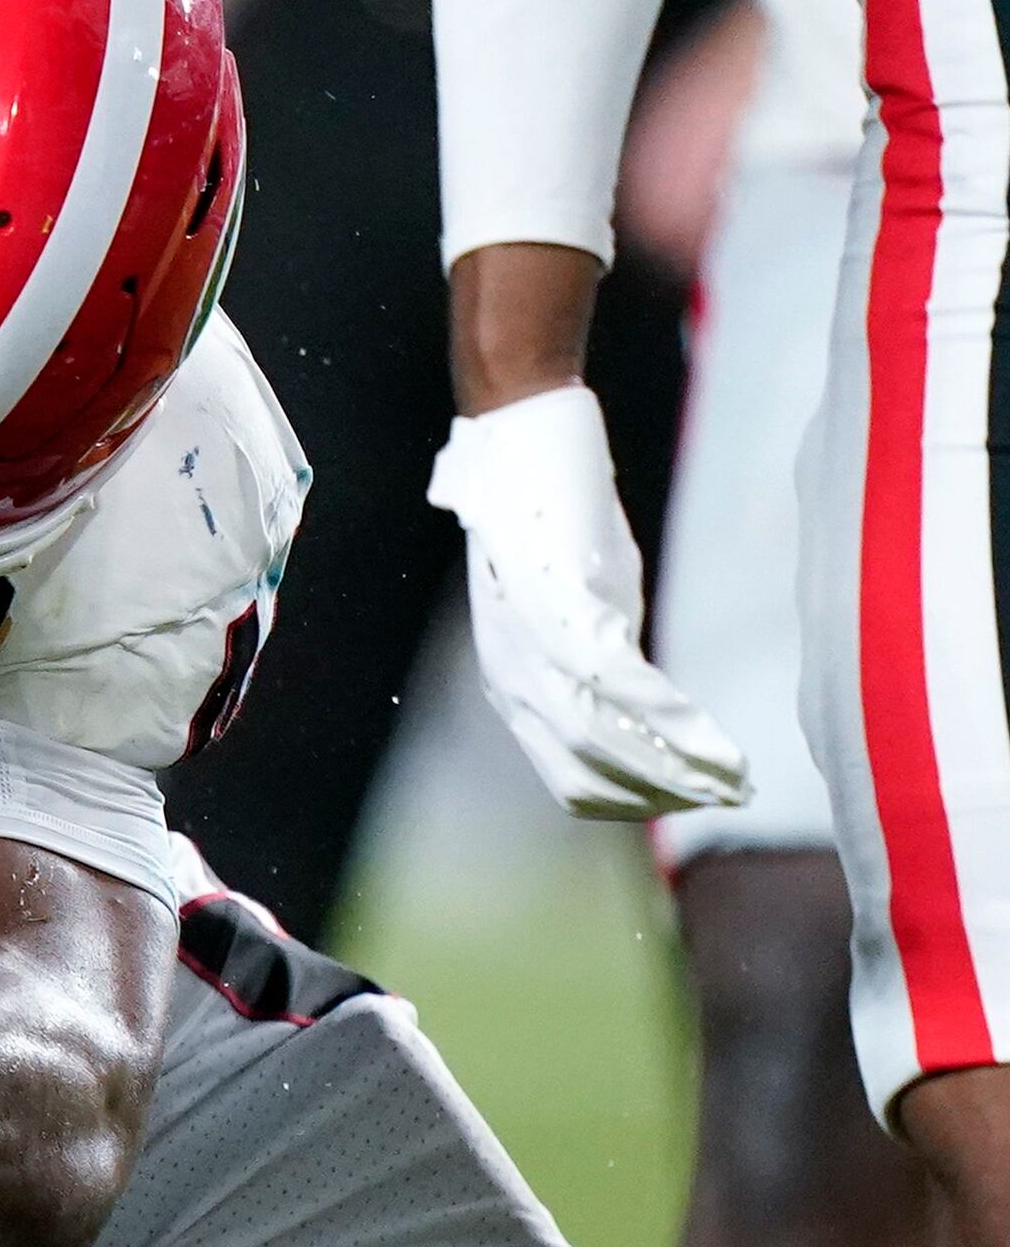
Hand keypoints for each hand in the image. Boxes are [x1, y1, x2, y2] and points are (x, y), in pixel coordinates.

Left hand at [428, 386, 747, 817]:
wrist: (526, 441)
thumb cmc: (560, 524)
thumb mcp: (586, 610)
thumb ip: (609, 665)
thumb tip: (652, 710)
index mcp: (514, 687)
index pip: (570, 779)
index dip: (635, 803)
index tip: (694, 805)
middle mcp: (513, 680)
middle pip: (587, 776)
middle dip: (665, 797)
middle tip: (730, 799)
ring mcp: (530, 649)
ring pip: (602, 744)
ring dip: (677, 769)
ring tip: (734, 781)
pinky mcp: (560, 609)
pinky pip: (618, 686)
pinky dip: (670, 721)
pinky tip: (713, 739)